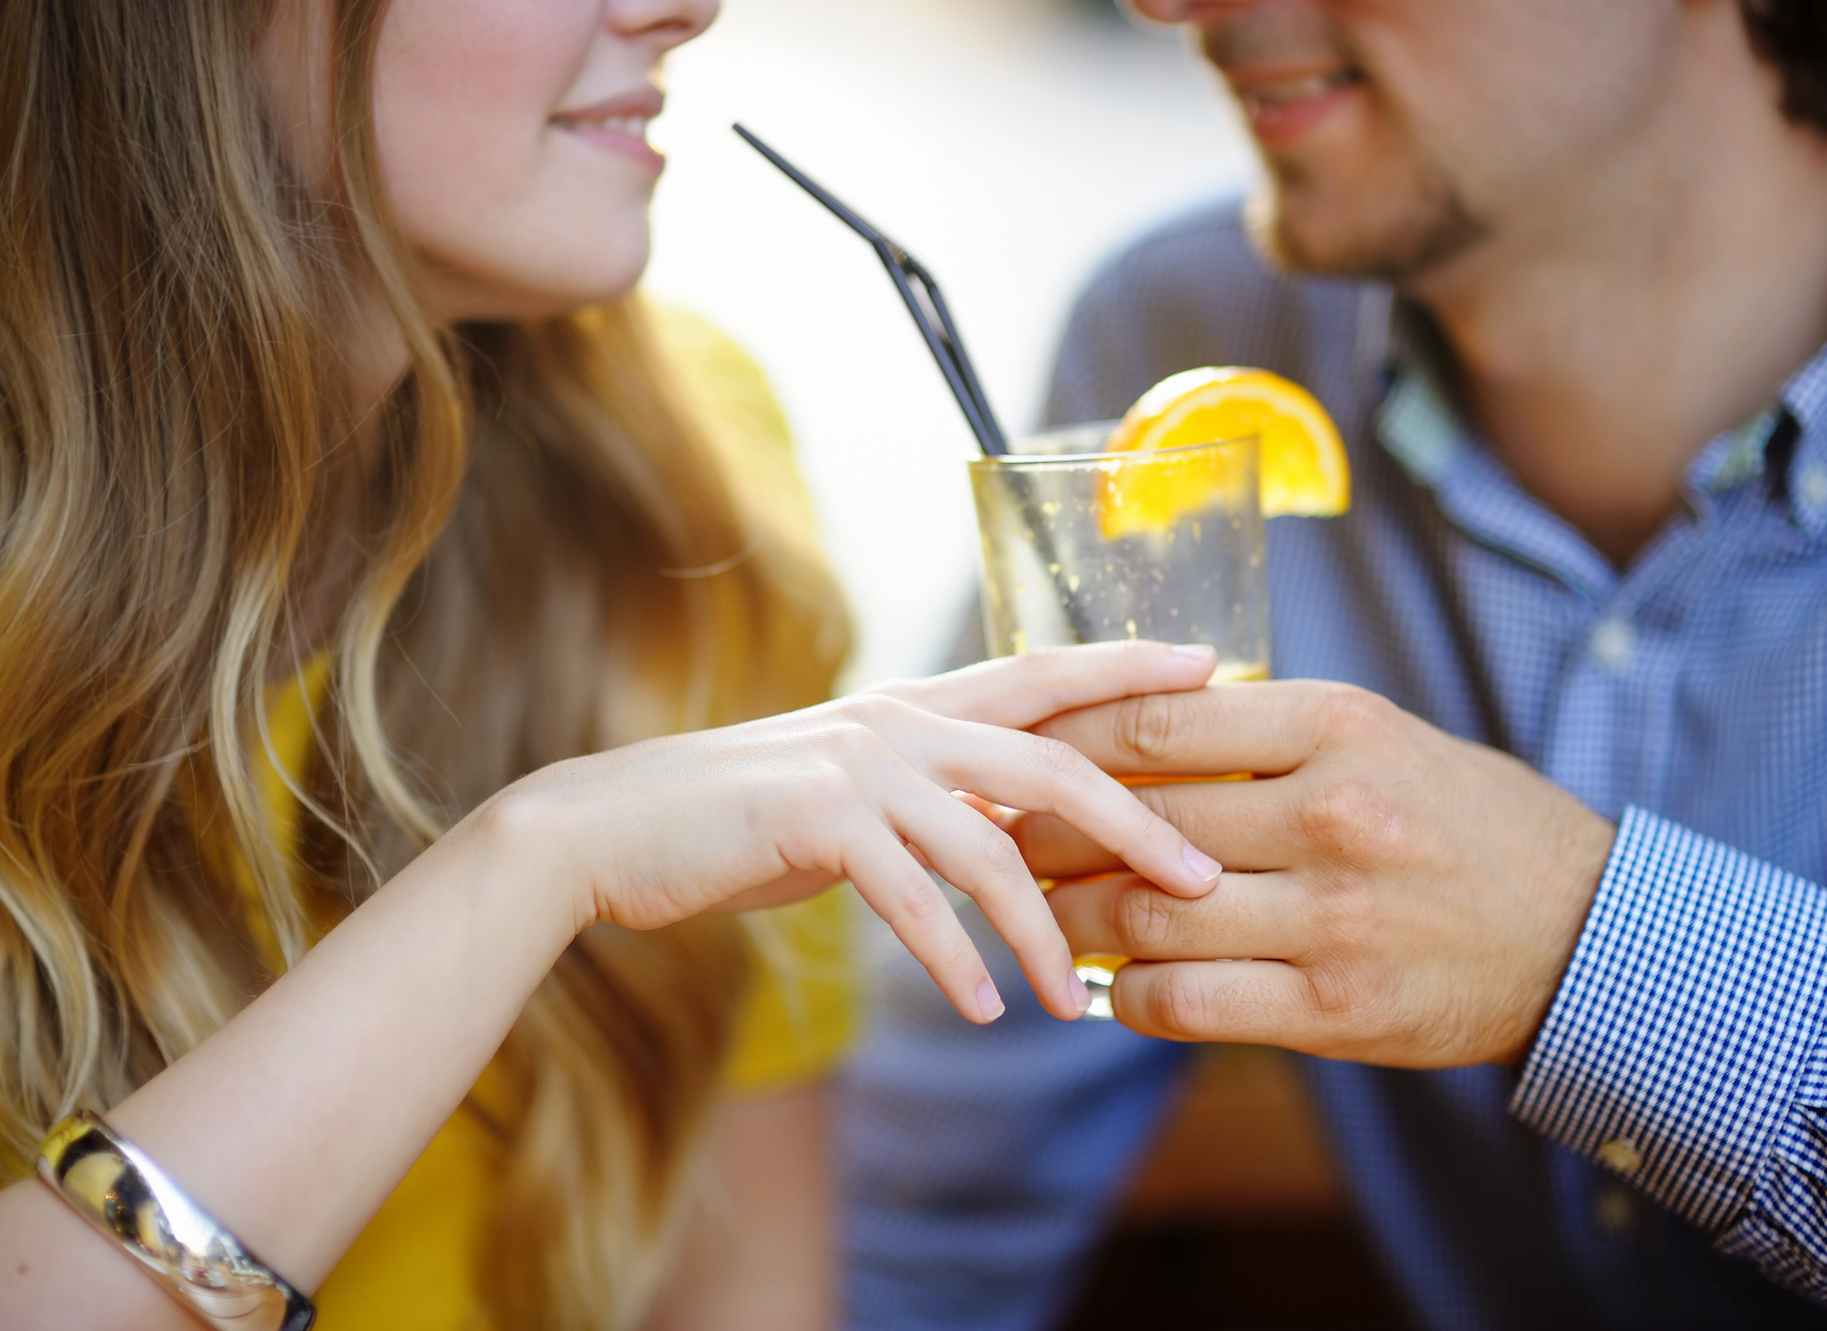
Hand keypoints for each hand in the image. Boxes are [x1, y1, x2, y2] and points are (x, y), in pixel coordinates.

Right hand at [470, 642, 1225, 1024]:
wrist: (612, 827)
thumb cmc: (739, 818)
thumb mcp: (853, 794)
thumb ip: (935, 800)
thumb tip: (1018, 838)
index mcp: (916, 704)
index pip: (1045, 672)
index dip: (1130, 667)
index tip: (1214, 667)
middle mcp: (900, 719)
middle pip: (1054, 760)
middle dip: (1138, 822)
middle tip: (1204, 881)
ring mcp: (859, 763)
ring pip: (992, 846)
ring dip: (1044, 935)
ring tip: (1077, 1004)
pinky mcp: (815, 818)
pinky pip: (913, 898)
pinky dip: (954, 958)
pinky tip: (982, 1008)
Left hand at [1013, 680, 1614, 1064]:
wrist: (1585, 934)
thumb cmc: (1470, 823)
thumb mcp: (1383, 738)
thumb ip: (1268, 734)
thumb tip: (1132, 730)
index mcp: (1337, 728)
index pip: (1153, 723)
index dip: (1063, 740)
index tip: (1018, 752)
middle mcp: (1331, 815)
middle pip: (1131, 820)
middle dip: (1043, 832)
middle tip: (1000, 835)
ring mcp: (1332, 919)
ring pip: (1144, 917)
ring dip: (1070, 915)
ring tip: (1038, 906)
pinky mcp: (1333, 1011)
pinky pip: (1184, 1003)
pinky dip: (1124, 995)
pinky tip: (1106, 983)